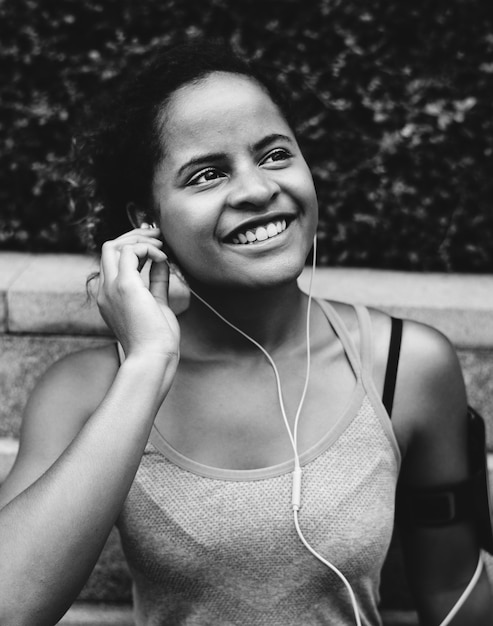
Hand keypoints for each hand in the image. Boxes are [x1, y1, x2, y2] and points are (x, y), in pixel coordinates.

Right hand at [96, 227, 180, 362]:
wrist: (153, 357)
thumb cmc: (157, 338)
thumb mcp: (156, 303)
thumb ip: (156, 282)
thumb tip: (161, 262)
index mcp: (109, 297)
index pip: (112, 261)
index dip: (132, 247)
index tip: (155, 245)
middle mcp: (105, 290)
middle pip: (109, 248)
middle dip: (135, 236)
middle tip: (158, 236)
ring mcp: (111, 288)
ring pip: (114, 245)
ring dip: (141, 239)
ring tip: (162, 246)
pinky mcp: (125, 286)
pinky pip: (130, 251)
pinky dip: (148, 249)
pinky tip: (163, 258)